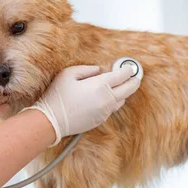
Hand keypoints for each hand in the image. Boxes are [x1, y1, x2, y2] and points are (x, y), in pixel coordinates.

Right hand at [24, 65, 140, 145]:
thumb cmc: (57, 96)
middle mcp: (106, 99)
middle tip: (135, 76)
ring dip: (123, 92)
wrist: (51, 121)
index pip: (122, 75)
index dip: (128, 70)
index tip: (129, 67)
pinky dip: (113, 102)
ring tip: (121, 86)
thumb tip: (99, 70)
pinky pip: (111, 109)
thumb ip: (87, 69)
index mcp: (100, 85)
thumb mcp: (68, 74)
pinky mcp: (100, 120)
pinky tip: (106, 98)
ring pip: (121, 100)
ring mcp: (104, 112)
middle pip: (129, 89)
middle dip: (134, 81)